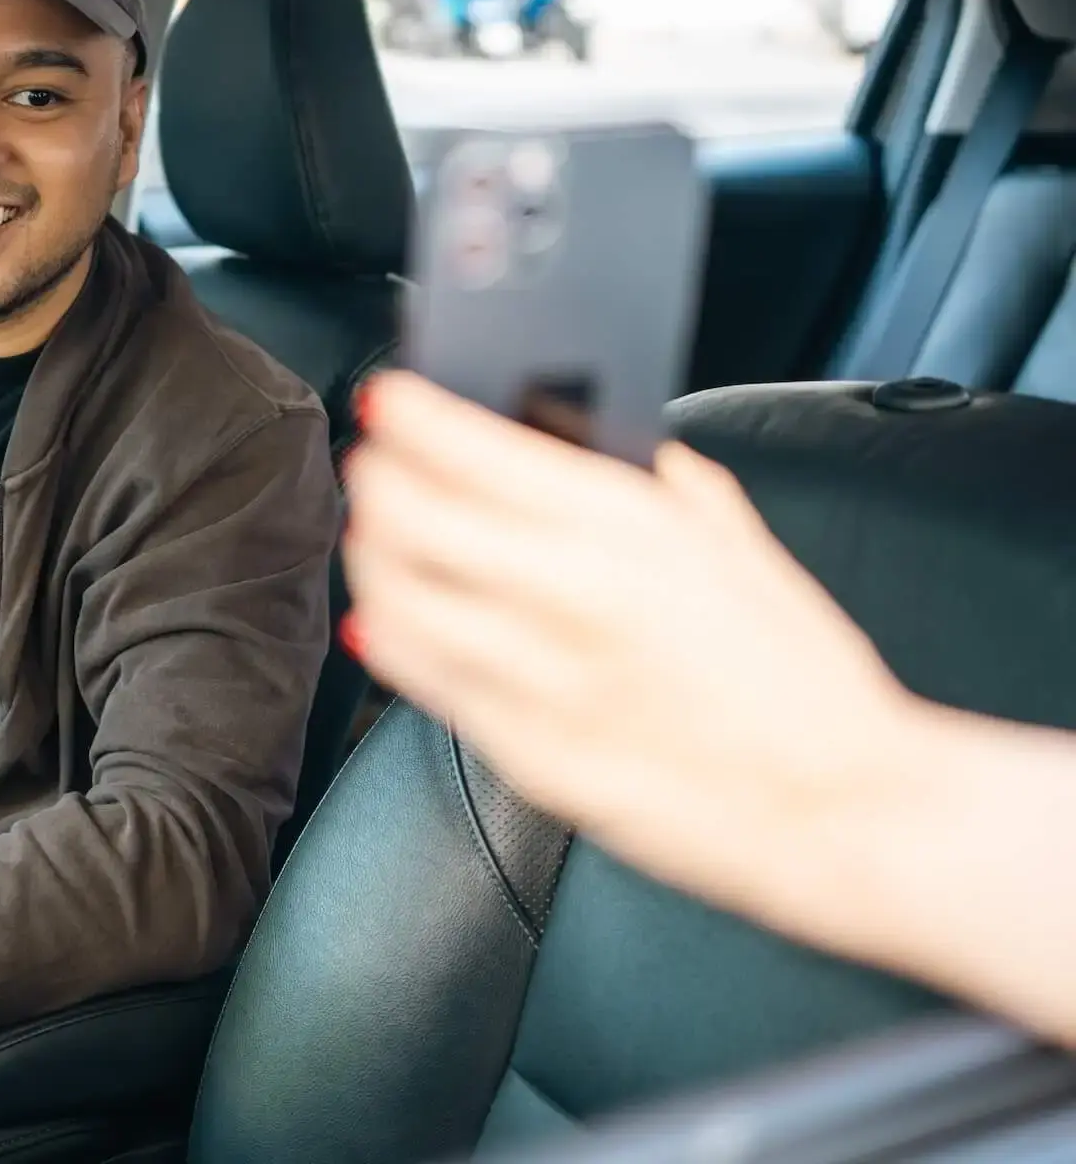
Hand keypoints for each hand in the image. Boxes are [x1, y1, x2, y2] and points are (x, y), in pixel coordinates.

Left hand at [340, 371, 932, 920]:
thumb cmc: (806, 682)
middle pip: (412, 515)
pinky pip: (421, 680)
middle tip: (371, 464)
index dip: (410, 414)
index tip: (388, 400)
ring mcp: (540, 681)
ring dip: (370, 553)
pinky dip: (389, 635)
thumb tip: (589, 440)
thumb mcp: (742, 549)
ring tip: (372, 533)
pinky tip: (386, 614)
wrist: (843, 812)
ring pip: (397, 595)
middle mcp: (574, 598)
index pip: (475, 448)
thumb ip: (661, 487)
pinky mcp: (524, 753)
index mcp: (631, 533)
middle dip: (375, 476)